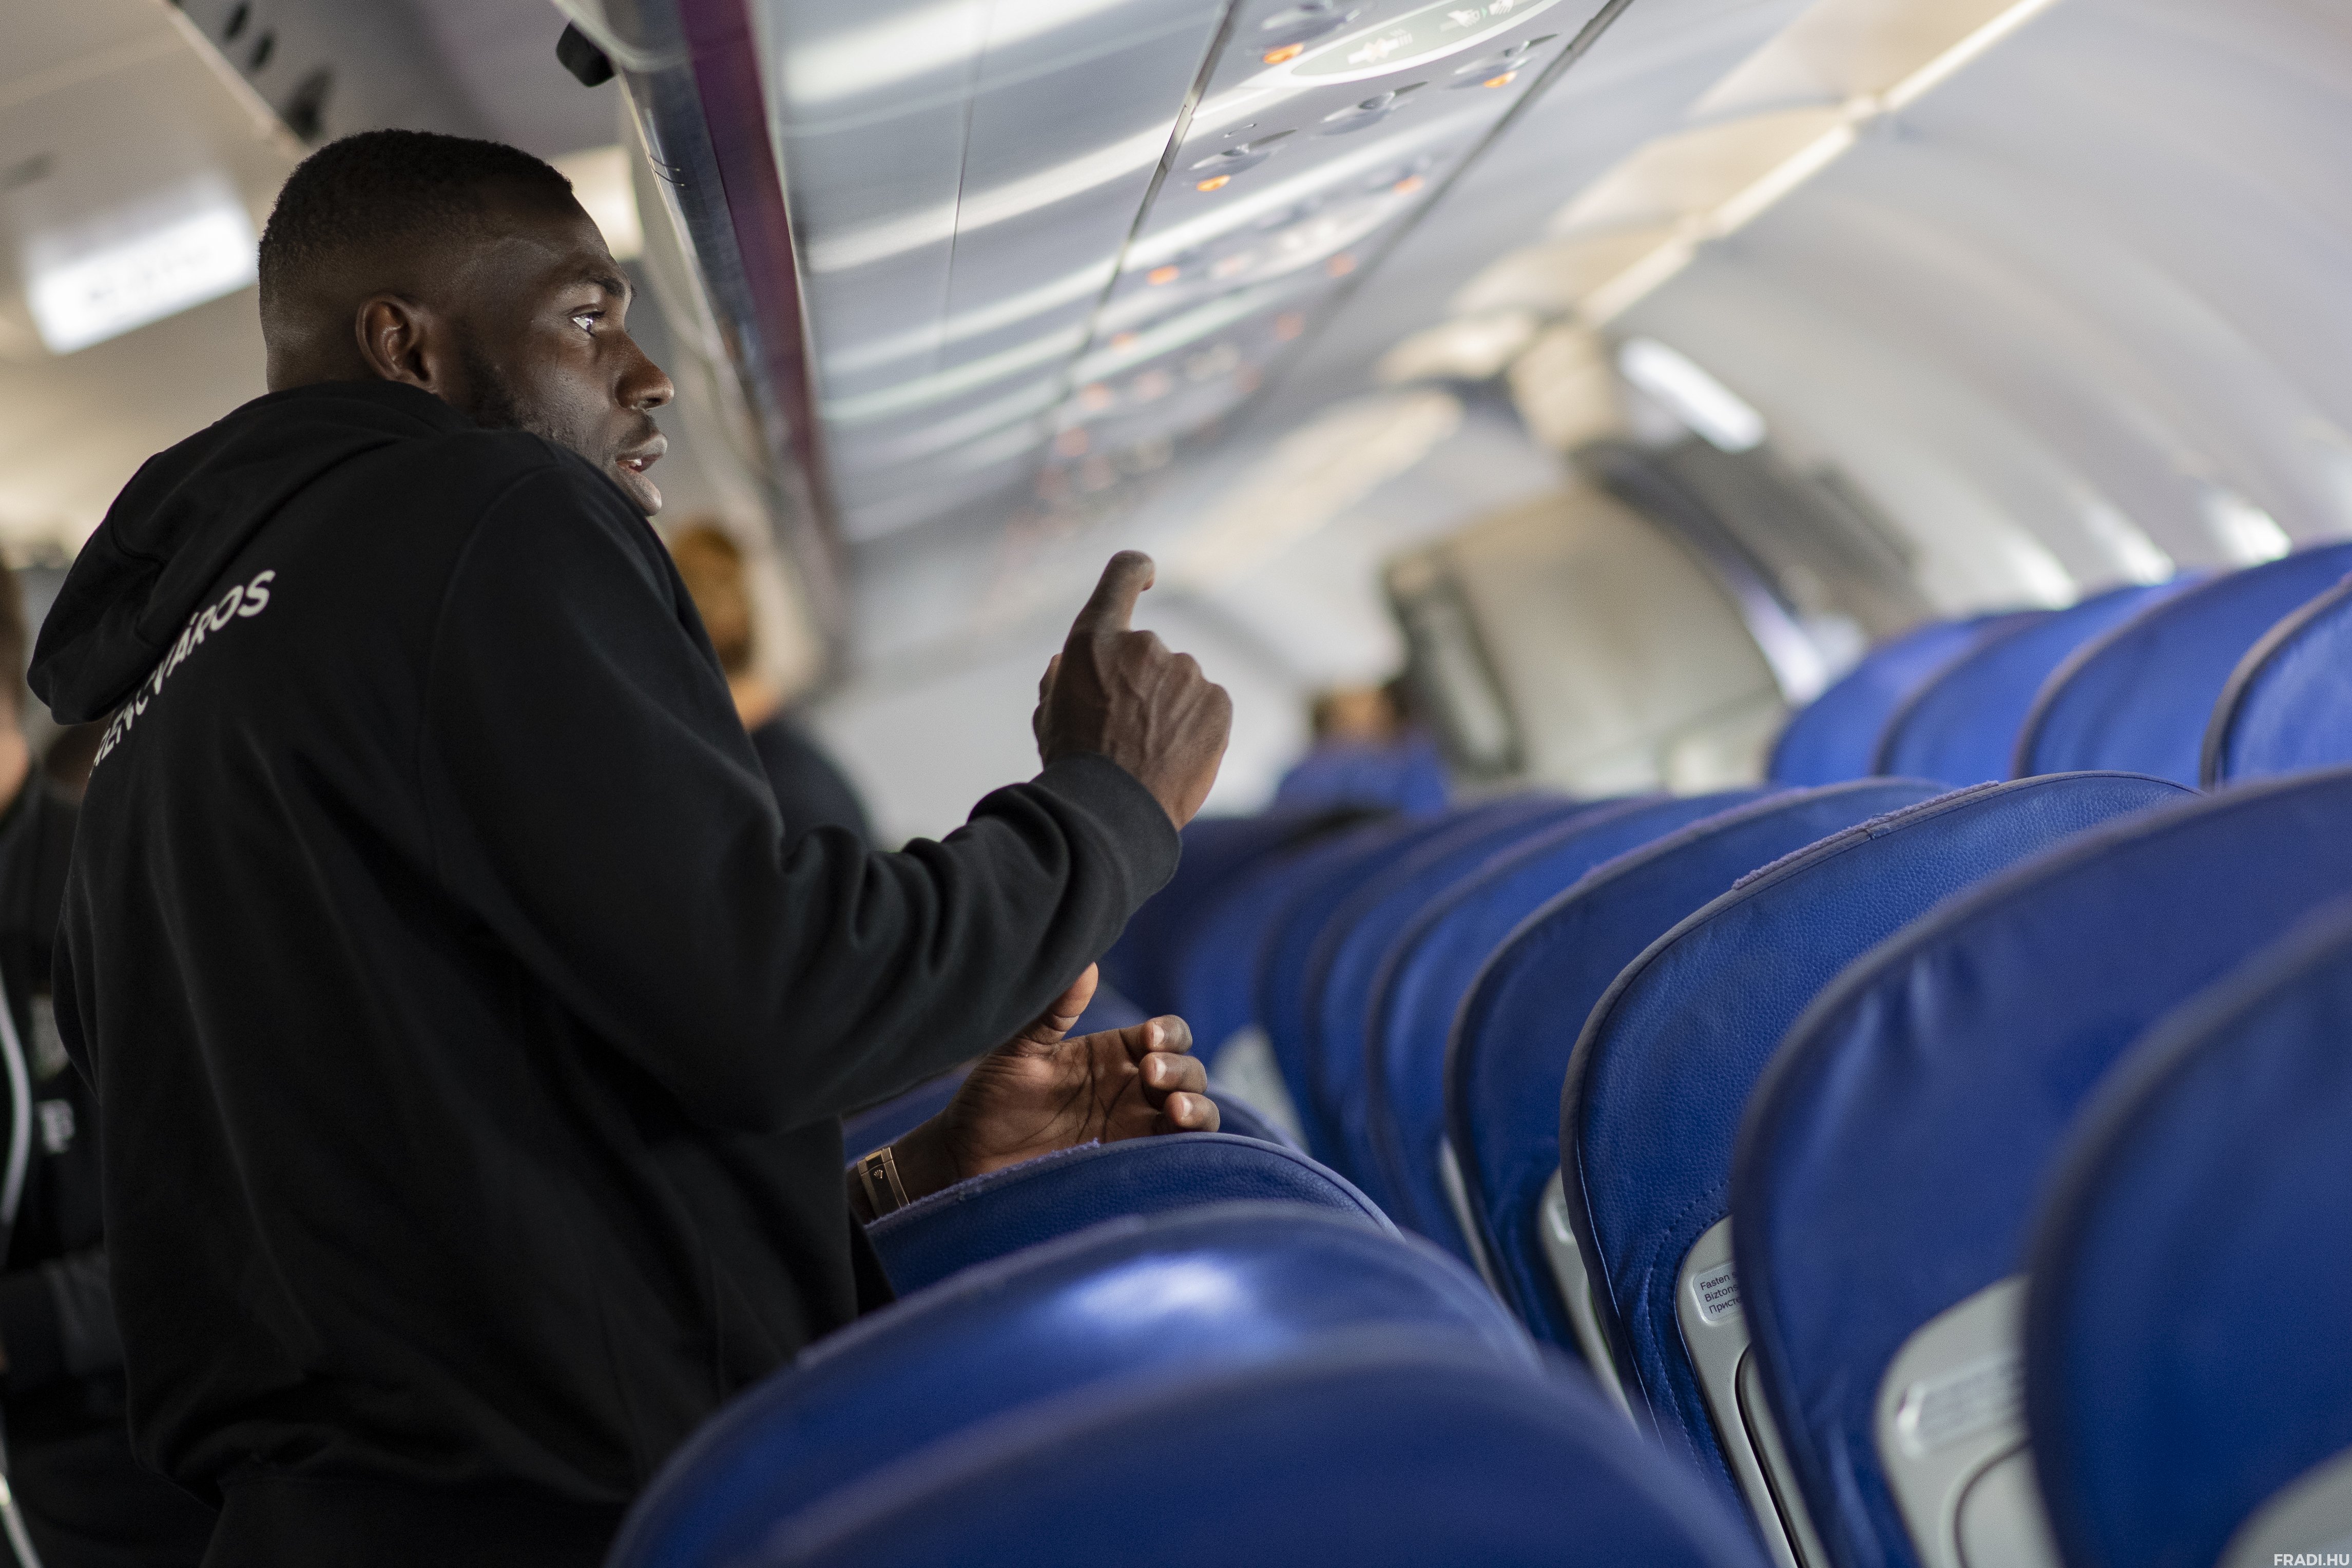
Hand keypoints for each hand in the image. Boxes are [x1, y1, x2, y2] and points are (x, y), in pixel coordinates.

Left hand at [883, 965, 1218, 1204]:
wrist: (966, 1159)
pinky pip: (1177, 1155)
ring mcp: (1133, 1127)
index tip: (1149, 1039)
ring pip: (1194, 1113)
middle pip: (1188, 1071)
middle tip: (1151, 1077)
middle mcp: (1130, 1088)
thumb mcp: (1018, 1051)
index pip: (1166, 1033)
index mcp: (1111, 1054)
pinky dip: (1190, 1147)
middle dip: (1181, 1071)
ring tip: (1174, 1110)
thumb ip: (1054, 1011)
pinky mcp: (1128, 1164)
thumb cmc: (989, 1099)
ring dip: (1197, 1108)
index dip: (1169, 1033)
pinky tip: (1177, 1141)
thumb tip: (1085, 963)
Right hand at [1033, 552, 1231, 827]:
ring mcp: (1185, 672)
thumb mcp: (1050, 713)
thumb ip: (1063, 676)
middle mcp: (1143, 644)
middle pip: (1148, 653)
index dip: (1136, 571)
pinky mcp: (1218, 701)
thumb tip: (1069, 662)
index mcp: (1094, 639)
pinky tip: (1175, 757)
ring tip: (1148, 753)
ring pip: (1180, 683)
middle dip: (1140, 683)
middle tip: (1124, 731)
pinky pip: (1207, 706)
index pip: (1123, 574)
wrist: (1112, 812)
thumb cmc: (1074, 765)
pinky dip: (1196, 727)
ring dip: (1168, 708)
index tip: (1147, 577)